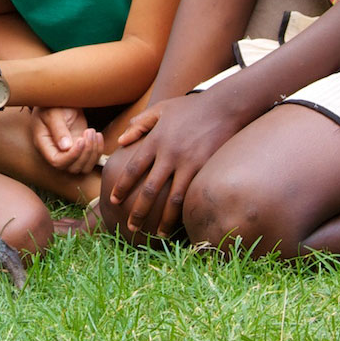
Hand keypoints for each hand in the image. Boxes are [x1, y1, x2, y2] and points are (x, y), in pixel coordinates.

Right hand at [33, 106, 100, 173]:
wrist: (60, 98)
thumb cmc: (52, 104)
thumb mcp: (53, 113)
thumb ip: (58, 129)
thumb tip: (65, 147)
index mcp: (44, 145)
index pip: (57, 162)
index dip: (72, 155)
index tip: (81, 140)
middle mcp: (56, 152)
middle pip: (72, 167)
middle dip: (85, 153)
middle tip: (89, 132)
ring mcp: (69, 151)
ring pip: (83, 167)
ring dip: (93, 153)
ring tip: (93, 132)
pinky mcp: (80, 147)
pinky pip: (91, 158)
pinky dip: (98, 150)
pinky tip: (98, 135)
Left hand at [103, 93, 242, 237]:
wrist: (225, 106)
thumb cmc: (191, 107)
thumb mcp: (161, 110)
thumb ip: (140, 124)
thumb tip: (120, 141)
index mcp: (156, 140)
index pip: (133, 169)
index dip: (122, 187)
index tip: (114, 201)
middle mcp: (170, 155)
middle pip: (150, 189)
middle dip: (138, 211)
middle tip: (131, 227)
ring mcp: (190, 163)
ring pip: (173, 199)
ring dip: (164, 219)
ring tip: (157, 234)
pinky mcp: (206, 169)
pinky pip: (193, 195)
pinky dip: (186, 212)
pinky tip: (181, 223)